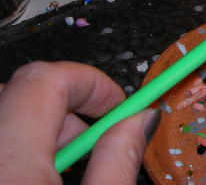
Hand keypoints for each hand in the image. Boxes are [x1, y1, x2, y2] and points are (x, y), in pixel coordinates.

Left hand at [0, 61, 158, 184]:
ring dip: (42, 129)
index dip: (89, 82)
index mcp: (9, 161)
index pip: (45, 81)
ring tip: (70, 166)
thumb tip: (140, 121)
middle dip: (68, 106)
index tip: (117, 103)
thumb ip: (117, 162)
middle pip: (21, 93)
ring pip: (5, 116)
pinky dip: (17, 147)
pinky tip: (35, 179)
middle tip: (98, 138)